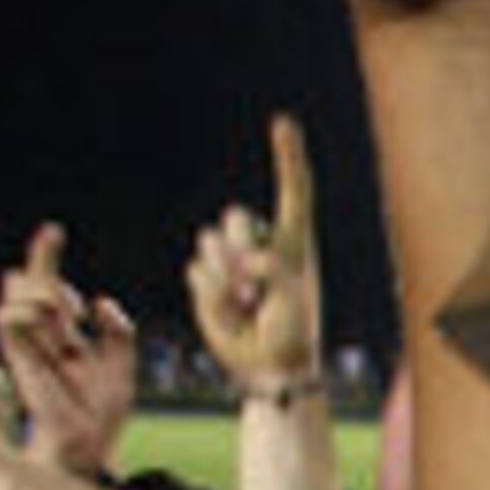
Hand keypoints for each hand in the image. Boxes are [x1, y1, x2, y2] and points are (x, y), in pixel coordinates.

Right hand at [0, 226, 139, 477]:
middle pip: (28, 280)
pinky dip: (31, 310)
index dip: (45, 253)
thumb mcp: (122, 367)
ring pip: (18, 291)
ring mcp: (25, 341)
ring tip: (68, 317)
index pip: (46, 282)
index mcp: (62, 331)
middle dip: (44, 269)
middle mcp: (40, 332)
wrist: (86, 445)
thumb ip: (119, 333)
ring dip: (46, 293)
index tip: (53, 230)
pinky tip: (59, 324)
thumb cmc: (102, 413)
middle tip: (70, 305)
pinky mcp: (15, 355)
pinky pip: (8, 317)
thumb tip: (102, 301)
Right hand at [187, 115, 330, 393]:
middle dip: (238, 248)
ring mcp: (230, 260)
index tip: (283, 122)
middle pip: (235, 218)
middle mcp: (260, 244)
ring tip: (247, 307)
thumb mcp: (292, 299)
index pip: (293, 191)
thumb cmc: (293, 332)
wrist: (268, 366)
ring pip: (209, 244)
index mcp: (292, 242)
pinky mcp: (207, 279)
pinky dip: (211, 297)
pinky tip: (230, 315)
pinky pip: (196, 274)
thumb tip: (244, 259)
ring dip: (224, 279)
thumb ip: (273, 271)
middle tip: (254, 290)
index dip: (288, 157)